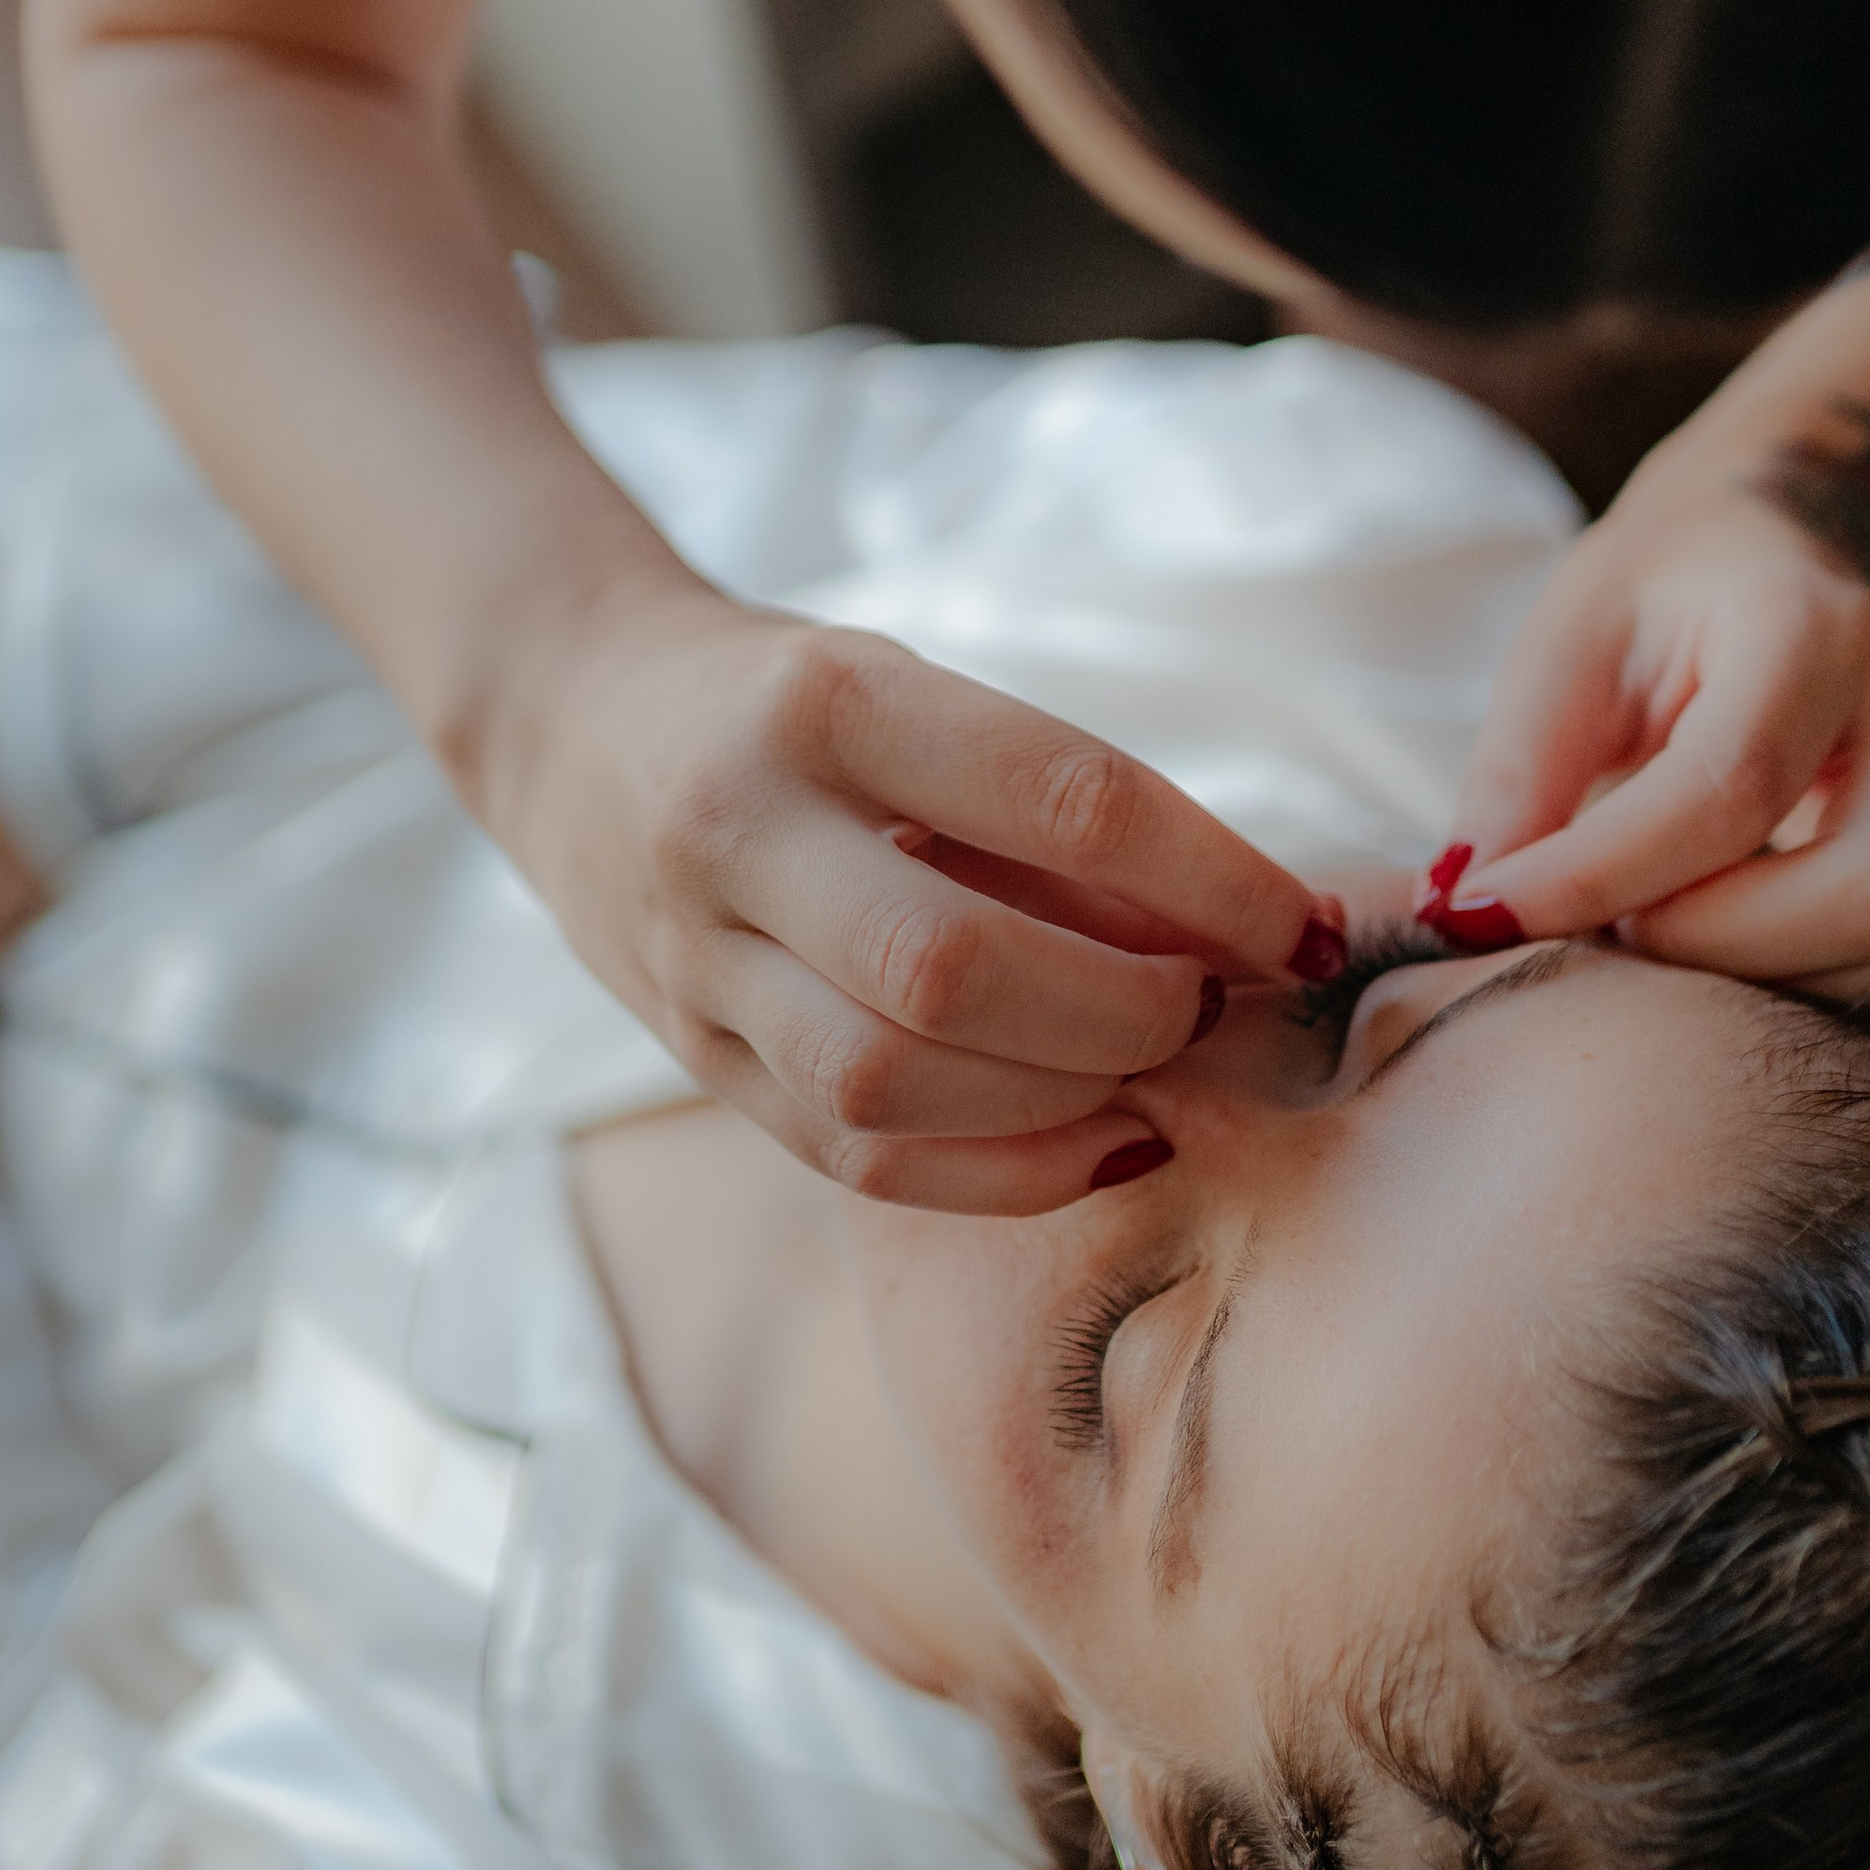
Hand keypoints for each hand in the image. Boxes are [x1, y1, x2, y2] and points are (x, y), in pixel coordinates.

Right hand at [485, 580, 1336, 1212]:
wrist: (567, 715)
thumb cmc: (790, 702)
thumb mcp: (914, 697)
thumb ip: (1054, 814)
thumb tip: (1240, 934)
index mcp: (830, 701)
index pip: (1063, 799)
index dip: (1212, 879)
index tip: (1302, 928)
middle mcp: (742, 829)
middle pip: (959, 967)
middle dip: (1127, 1009)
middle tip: (1212, 1005)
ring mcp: (699, 959)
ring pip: (892, 1083)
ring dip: (1063, 1100)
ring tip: (1154, 1073)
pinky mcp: (694, 1057)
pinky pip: (856, 1157)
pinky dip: (1001, 1172)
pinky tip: (1098, 1143)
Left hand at [1439, 478, 1869, 1028]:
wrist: (1776, 554)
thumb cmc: (1659, 601)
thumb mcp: (1565, 644)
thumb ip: (1516, 775)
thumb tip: (1463, 914)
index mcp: (1812, 626)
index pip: (1729, 785)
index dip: (1601, 875)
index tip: (1483, 915)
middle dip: (1718, 950)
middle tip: (1610, 932)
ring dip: (1796, 991)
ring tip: (1684, 943)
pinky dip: (1865, 1010)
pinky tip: (1764, 972)